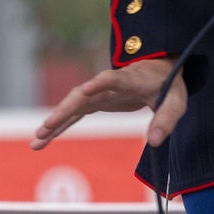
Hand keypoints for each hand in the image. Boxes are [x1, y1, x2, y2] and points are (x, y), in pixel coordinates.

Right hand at [30, 56, 187, 151]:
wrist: (159, 71)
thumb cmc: (169, 85)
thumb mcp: (176, 102)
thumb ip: (166, 120)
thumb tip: (154, 142)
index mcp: (132, 80)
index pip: (114, 79)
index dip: (101, 84)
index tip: (86, 89)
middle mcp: (110, 85)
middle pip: (83, 96)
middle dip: (65, 110)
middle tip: (47, 126)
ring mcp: (99, 92)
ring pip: (72, 105)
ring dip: (55, 121)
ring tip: (37, 140)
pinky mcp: (95, 101)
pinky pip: (73, 114)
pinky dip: (59, 126)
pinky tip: (43, 139)